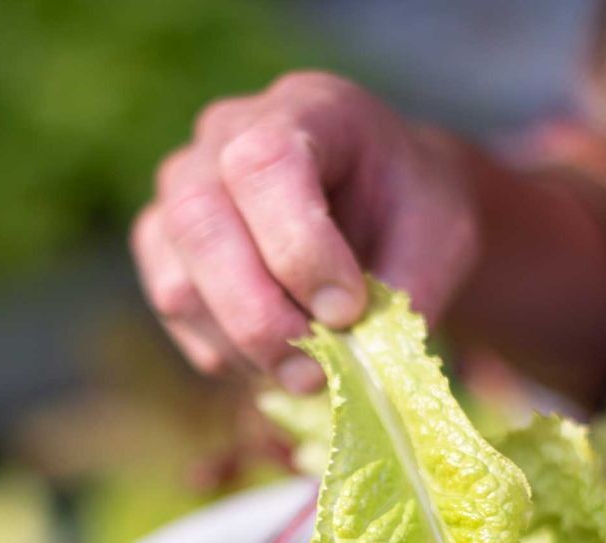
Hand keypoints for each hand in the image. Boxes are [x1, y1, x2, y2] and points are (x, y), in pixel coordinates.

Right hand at [131, 71, 478, 390]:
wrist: (388, 212)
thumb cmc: (414, 214)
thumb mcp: (441, 241)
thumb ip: (404, 295)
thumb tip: (358, 363)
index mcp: (306, 106)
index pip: (266, 162)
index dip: (299, 247)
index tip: (347, 310)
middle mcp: (224, 135)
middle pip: (201, 222)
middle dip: (259, 316)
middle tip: (316, 373)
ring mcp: (181, 189)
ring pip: (179, 283)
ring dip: (243, 348)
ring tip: (307, 373)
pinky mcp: (164, 247)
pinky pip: (175, 311)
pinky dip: (225, 353)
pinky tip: (276, 359)